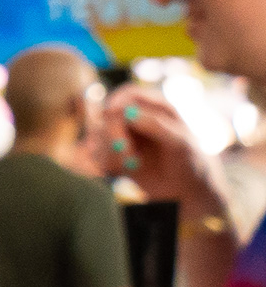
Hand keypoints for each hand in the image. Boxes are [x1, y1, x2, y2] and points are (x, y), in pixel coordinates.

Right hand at [109, 88, 214, 210]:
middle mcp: (137, 119)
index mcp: (157, 108)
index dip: (117, 101)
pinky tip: (123, 172)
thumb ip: (156, 125)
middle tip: (125, 154)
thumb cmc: (190, 162)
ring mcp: (124, 136)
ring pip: (99, 134)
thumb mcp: (180, 143)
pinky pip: (96, 154)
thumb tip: (127, 113)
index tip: (110, 114)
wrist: (186, 191)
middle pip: (109, 114)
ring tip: (131, 165)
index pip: (129, 94)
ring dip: (110, 152)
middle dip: (113, 134)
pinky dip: (105, 163)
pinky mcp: (113, 154)